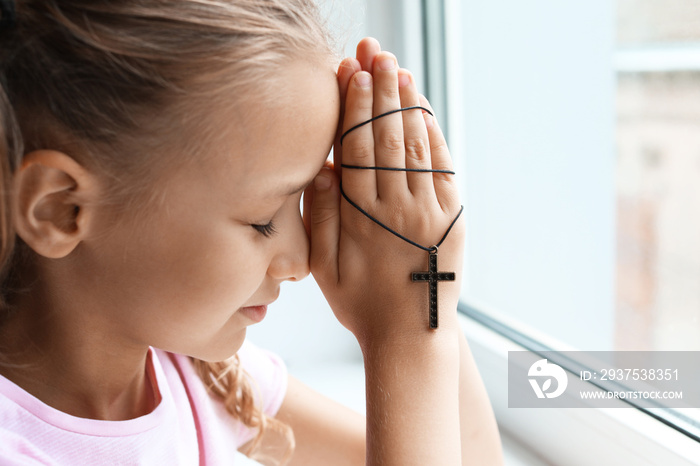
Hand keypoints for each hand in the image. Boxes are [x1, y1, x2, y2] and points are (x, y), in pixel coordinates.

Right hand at [305, 39, 464, 345]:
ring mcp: (430, 210)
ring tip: (398, 69)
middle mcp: (398, 207)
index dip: (353, 107)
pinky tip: (424, 111)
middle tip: (375, 52)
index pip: (358, 148)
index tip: (350, 72)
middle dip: (380, 90)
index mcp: (363, 216)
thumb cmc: (360, 304)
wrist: (411, 337)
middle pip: (388, 137)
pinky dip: (434, 136)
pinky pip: (443, 168)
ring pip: (417, 145)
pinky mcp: (453, 218)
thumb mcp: (324, 269)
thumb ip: (321, 218)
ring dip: (407, 104)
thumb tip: (324, 169)